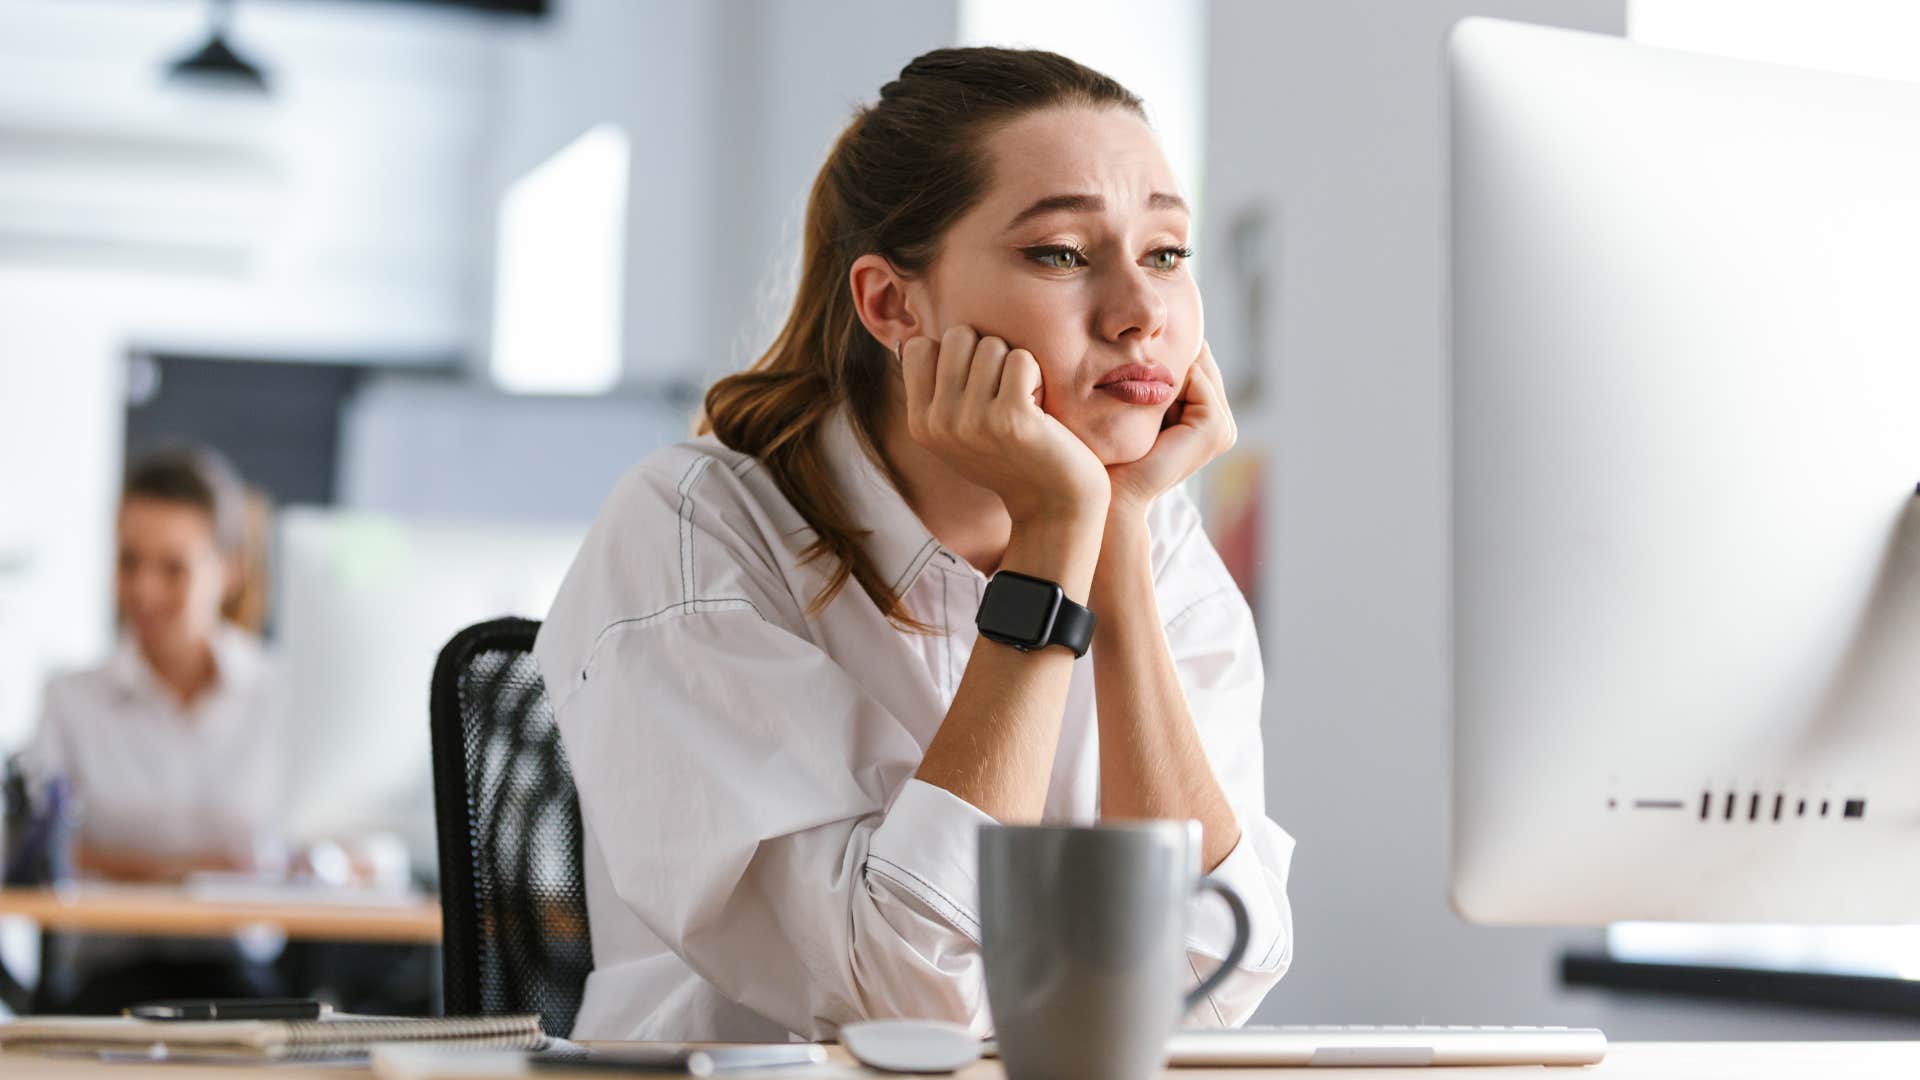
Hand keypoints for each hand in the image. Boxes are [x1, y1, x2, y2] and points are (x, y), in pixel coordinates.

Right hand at [901, 325, 1109, 525]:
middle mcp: (939, 423)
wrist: (1053, 503)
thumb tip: (912, 339)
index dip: (954, 354)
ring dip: (1015, 364)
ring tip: (1022, 400)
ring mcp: (973, 421)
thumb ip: (936, 391)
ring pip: (991, 344)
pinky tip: (1039, 406)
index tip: (975, 384)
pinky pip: (1021, 359)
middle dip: (987, 352)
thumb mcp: (957, 431)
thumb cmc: (1011, 457)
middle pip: (957, 336)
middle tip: (1004, 390)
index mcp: (920, 424)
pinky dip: (1037, 374)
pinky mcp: (1011, 418)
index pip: (918, 348)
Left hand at [1106, 339, 1236, 517]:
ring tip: (1130, 365)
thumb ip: (1150, 377)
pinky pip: (1196, 378)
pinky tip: (1138, 383)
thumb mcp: (1133, 407)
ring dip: (1165, 362)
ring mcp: (1223, 428)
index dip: (1163, 348)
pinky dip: (1170, 375)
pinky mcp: (1215, 429)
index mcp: (1206, 417)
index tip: (1129, 342)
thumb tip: (1136, 332)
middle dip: (1168, 350)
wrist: (1112, 494)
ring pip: (1196, 366)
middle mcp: (1220, 423)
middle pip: (1198, 361)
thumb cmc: (1112, 454)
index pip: (1193, 361)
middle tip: (1130, 343)